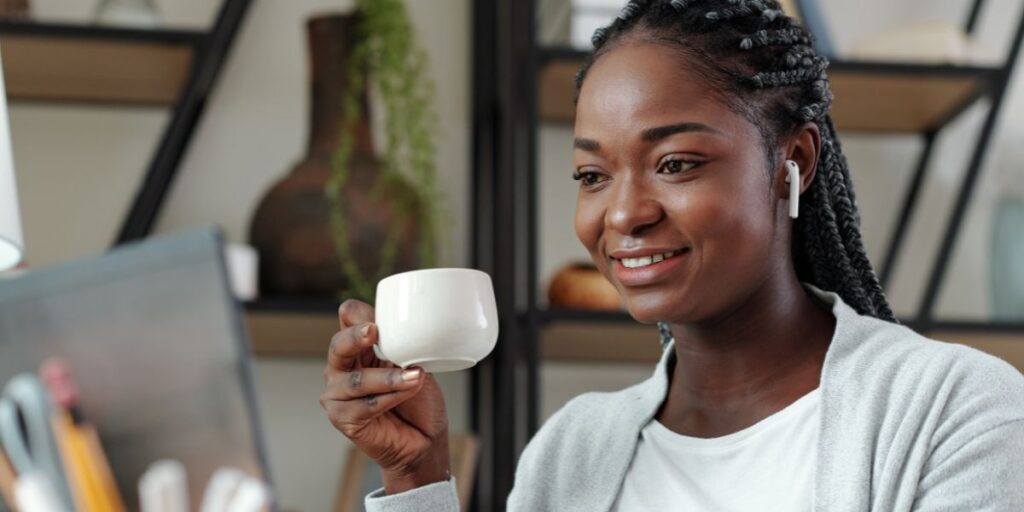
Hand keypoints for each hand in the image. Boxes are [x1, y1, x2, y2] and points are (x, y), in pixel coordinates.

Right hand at [320, 299, 450, 493]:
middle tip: (374, 333)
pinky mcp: (343, 419)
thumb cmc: (418, 399)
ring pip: (357, 381)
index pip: (348, 321)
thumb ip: (398, 344)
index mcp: (357, 349)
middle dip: (355, 338)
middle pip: (338, 346)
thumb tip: (392, 322)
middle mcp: (341, 369)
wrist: (426, 438)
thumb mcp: (412, 362)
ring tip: (415, 377)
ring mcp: (338, 395)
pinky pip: (365, 405)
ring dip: (389, 379)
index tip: (376, 321)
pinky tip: (408, 393)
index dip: (359, 318)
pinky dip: (391, 398)